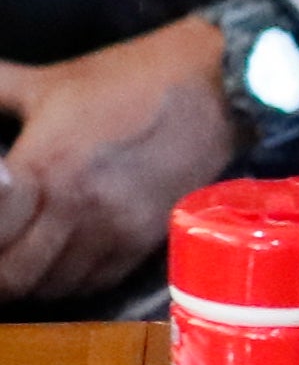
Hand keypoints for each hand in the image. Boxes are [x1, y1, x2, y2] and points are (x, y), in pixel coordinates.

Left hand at [0, 14, 237, 303]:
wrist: (213, 88)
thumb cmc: (128, 79)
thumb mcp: (47, 82)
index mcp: (43, 168)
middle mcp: (77, 209)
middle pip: (16, 276)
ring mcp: (115, 229)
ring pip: (55, 286)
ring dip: (32, 280)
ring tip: (21, 262)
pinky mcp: (146, 240)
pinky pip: (96, 281)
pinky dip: (70, 280)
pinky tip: (59, 262)